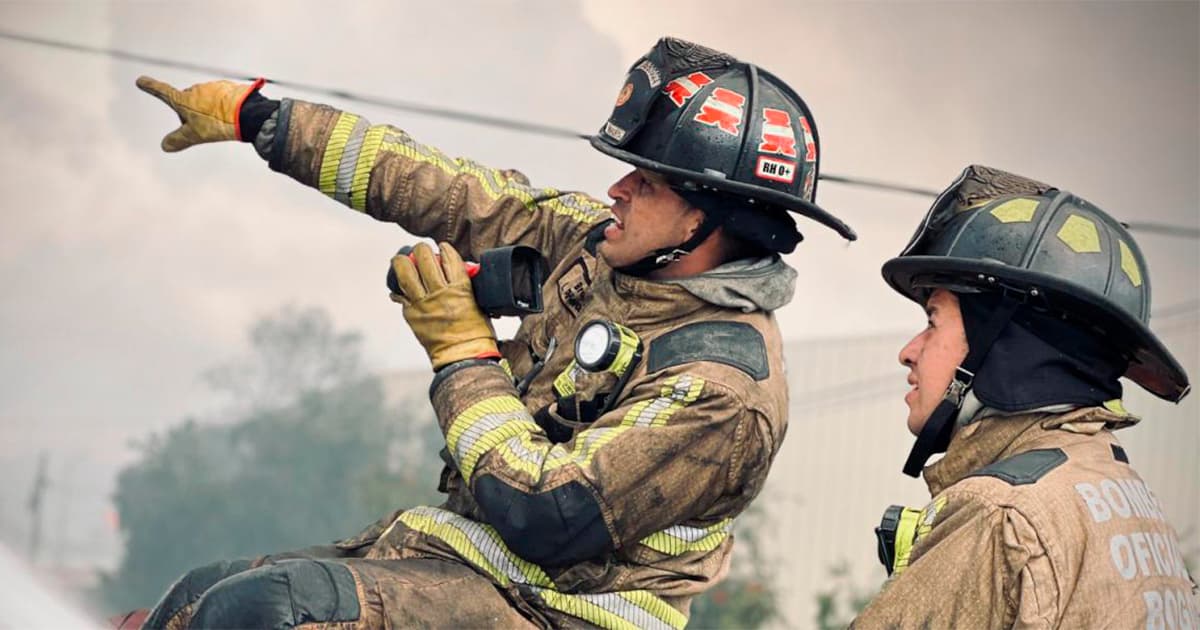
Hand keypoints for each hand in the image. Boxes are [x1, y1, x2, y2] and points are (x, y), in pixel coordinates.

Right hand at [135, 75, 264, 151]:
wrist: (247, 114)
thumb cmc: (218, 123)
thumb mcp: (195, 135)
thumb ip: (179, 140)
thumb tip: (165, 145)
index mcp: (184, 99)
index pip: (163, 92)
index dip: (151, 87)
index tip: (141, 81)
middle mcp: (196, 89)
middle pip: (188, 102)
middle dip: (192, 113)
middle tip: (205, 126)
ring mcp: (212, 87)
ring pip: (206, 100)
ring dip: (209, 110)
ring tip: (220, 122)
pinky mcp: (227, 88)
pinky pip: (221, 98)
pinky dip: (222, 106)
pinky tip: (230, 116)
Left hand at [390, 242, 499, 369]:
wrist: (464, 356)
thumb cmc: (476, 333)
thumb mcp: (478, 303)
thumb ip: (466, 286)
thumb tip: (455, 274)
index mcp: (461, 289)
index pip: (450, 259)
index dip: (444, 249)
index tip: (442, 247)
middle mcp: (440, 294)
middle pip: (424, 260)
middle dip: (421, 250)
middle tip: (421, 250)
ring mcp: (423, 305)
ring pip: (406, 274)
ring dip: (402, 262)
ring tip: (401, 259)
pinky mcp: (412, 315)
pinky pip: (400, 296)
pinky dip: (398, 289)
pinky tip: (399, 285)